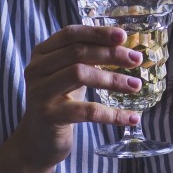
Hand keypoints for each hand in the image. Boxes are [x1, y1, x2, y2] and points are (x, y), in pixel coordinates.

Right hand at [14, 25, 144, 169]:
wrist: (38, 140)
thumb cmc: (61, 100)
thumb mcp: (71, 74)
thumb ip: (89, 57)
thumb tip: (125, 45)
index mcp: (42, 53)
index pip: (71, 34)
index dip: (97, 33)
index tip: (123, 36)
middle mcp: (36, 69)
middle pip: (78, 52)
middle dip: (111, 54)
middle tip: (136, 60)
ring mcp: (40, 92)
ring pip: (80, 74)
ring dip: (113, 79)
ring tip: (136, 85)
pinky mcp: (49, 116)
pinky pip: (87, 111)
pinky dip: (112, 114)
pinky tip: (132, 117)